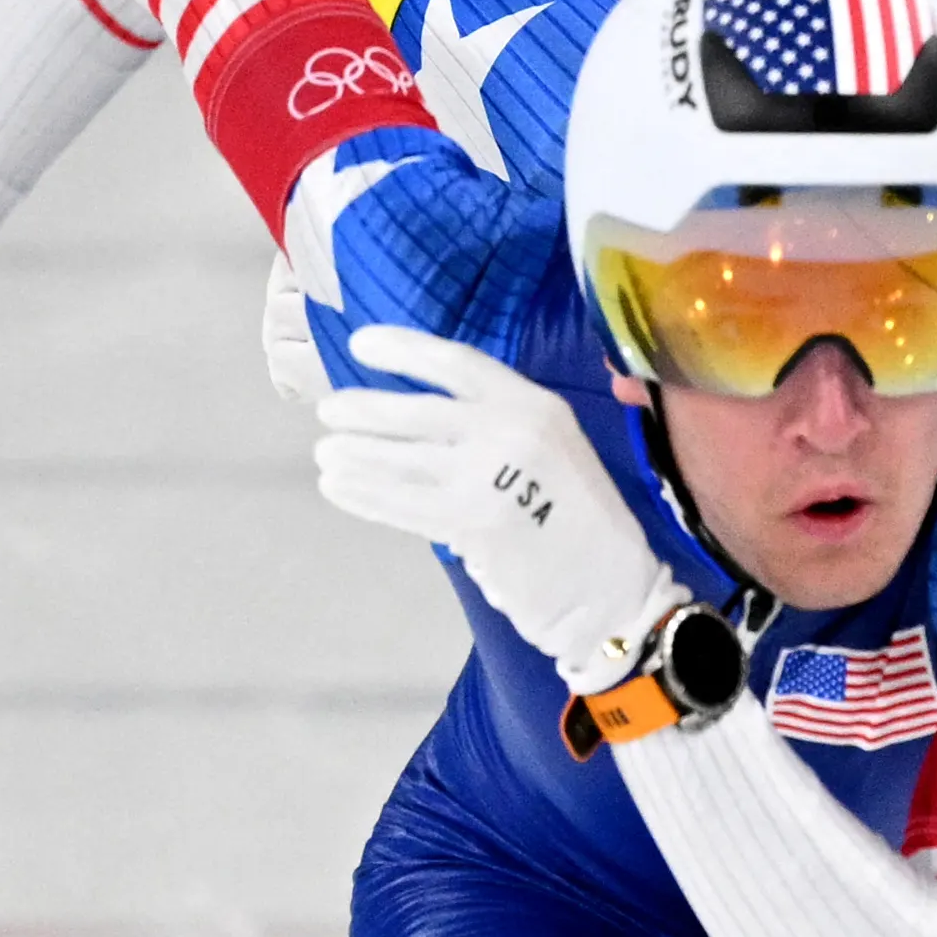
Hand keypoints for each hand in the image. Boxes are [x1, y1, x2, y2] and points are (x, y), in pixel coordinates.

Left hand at [313, 322, 680, 675]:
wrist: (610, 591)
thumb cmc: (580, 523)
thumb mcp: (555, 450)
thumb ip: (499, 426)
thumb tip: (420, 417)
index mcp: (536, 405)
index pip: (458, 363)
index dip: (404, 350)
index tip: (360, 346)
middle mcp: (511, 432)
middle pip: (417, 412)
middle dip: (364, 411)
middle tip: (328, 413)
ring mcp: (489, 478)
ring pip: (400, 460)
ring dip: (354, 456)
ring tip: (326, 455)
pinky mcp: (469, 524)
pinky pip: (401, 504)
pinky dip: (364, 495)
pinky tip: (339, 488)